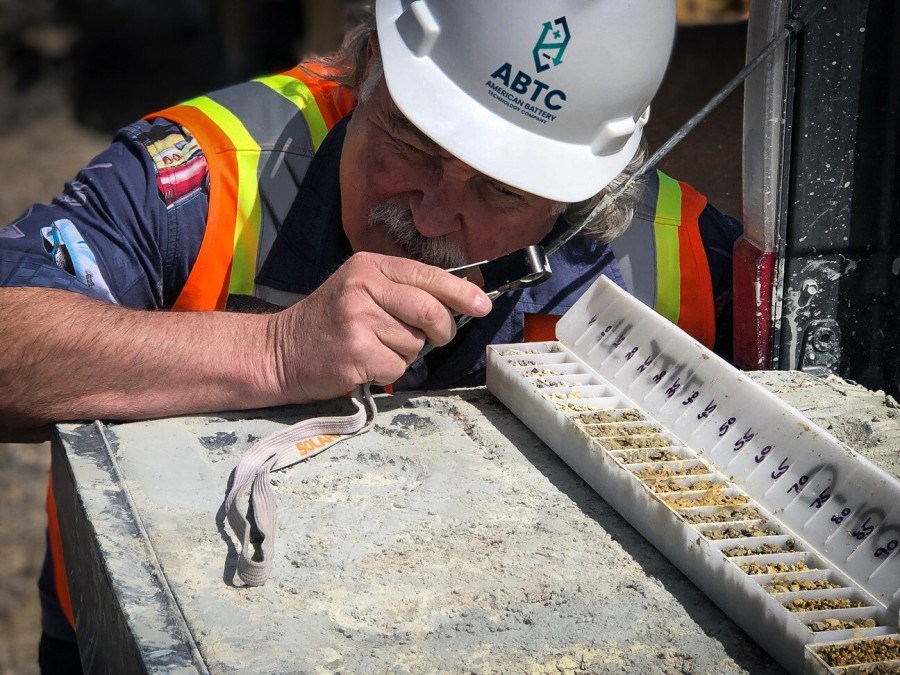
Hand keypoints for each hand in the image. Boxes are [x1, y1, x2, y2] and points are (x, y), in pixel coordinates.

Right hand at [270, 252, 491, 401]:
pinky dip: (388, 372)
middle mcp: (363, 286)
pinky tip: (364, 364)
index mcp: (369, 266)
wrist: (278, 351)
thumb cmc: (327, 324)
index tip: (483, 305)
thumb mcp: (360, 290)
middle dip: (442, 330)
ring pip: (415, 343)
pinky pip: (398, 367)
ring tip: (374, 348)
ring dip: (404, 353)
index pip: (428, 276)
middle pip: (430, 310)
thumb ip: (401, 291)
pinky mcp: (355, 352)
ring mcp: (357, 319)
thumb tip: (458, 303)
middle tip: (435, 339)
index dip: (461, 292)